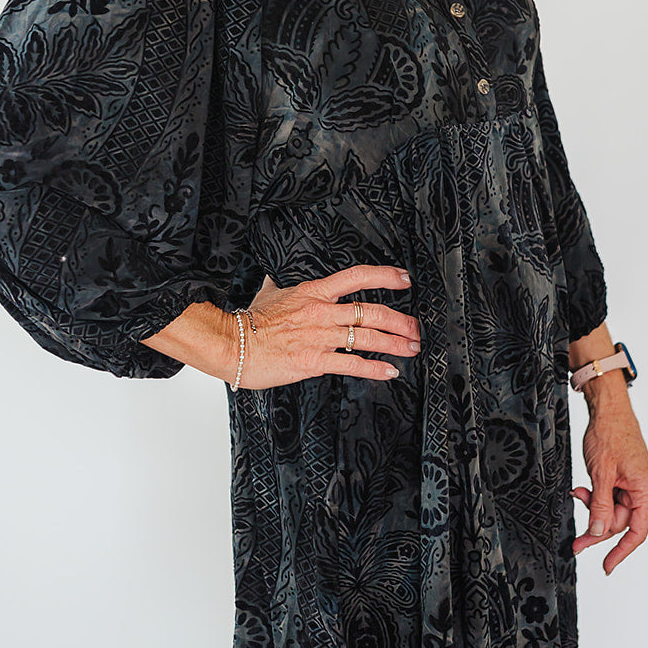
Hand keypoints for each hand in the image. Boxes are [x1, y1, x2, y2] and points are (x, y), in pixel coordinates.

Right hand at [236, 264, 419, 388]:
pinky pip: (352, 364)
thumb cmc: (249, 321)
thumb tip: (275, 275)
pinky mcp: (314, 361)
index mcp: (313, 292)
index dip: (385, 276)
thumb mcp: (268, 292)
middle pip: (372, 311)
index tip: (404, 280)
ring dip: (395, 344)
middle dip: (400, 321)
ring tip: (411, 349)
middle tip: (414, 328)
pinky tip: (389, 372)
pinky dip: (375, 369)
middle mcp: (321, 312)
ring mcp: (319, 337)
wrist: (233, 345)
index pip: (356, 277)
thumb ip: (279, 284)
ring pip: (367, 337)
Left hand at [571, 388, 647, 573]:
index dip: (622, 551)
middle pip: (620, 523)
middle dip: (597, 528)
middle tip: (576, 543)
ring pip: (610, 511)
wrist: (607, 409)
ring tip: (578, 494)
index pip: (637, 531)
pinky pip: (607, 497)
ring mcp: (630, 485)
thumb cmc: (611, 435)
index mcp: (645, 491)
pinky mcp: (620, 479)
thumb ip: (601, 505)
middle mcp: (641, 491)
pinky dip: (594, 496)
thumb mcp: (601, 474)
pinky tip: (582, 489)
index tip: (607, 566)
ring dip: (592, 507)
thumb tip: (599, 531)